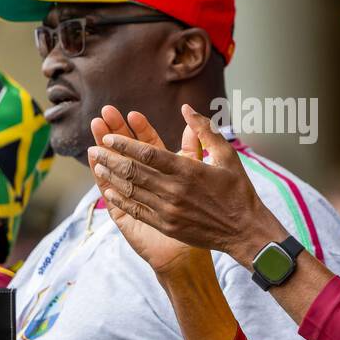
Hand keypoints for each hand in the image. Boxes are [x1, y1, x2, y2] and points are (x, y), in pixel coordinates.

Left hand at [89, 104, 286, 267]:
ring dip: (112, 178)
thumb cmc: (238, 191)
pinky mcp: (167, 226)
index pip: (148, 153)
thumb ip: (205, 130)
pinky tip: (109, 192)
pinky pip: (138, 211)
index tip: (109, 136)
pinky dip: (121, 200)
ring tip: (97, 166)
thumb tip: (186, 109)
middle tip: (94, 148)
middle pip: (134, 171)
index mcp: (188, 171)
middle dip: (111, 158)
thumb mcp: (227, 155)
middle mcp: (175, 191)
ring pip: (132, 190)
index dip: (125, 144)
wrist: (245, 231)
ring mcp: (169, 210)